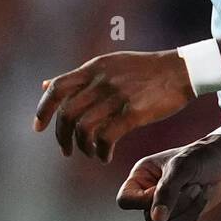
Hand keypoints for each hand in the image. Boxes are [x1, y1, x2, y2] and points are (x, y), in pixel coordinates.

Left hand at [33, 50, 192, 161]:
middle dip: (62, 137)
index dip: (43, 110)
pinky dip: (101, 151)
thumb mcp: (109, 64)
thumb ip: (78, 77)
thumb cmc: (145, 70)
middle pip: (67, 114)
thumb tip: (44, 85)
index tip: (38, 128)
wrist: (182, 70)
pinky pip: (106, 137)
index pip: (56, 88)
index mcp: (94, 68)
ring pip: (84, 129)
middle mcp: (101, 81)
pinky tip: (105, 156)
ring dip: (83, 147)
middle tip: (66, 151)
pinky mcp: (133, 112)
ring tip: (91, 154)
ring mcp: (117, 96)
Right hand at [116, 136, 220, 220]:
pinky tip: (201, 198)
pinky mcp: (180, 216)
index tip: (162, 192)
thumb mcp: (181, 168)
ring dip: (188, 208)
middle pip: (149, 217)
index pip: (125, 200)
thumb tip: (156, 219)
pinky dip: (193, 216)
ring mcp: (165, 207)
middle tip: (192, 185)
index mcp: (141, 176)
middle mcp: (149, 193)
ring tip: (198, 188)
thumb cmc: (199, 157)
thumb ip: (167, 191)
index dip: (142, 202)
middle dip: (176, 203)